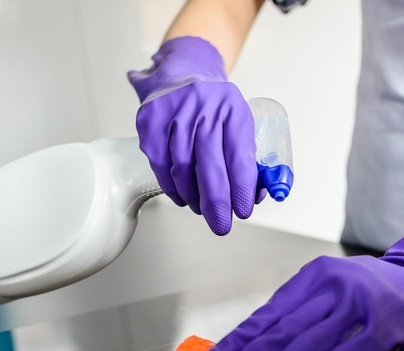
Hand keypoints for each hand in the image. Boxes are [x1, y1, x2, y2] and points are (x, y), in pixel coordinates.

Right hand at [128, 37, 263, 234]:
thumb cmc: (215, 107)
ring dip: (193, 197)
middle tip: (221, 224)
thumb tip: (254, 196)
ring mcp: (174, 112)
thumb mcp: (240, 122)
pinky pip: (161, 164)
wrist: (182, 73)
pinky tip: (183, 196)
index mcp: (232, 107)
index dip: (241, 188)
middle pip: (209, 165)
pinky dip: (172, 187)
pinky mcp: (150, 120)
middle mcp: (203, 107)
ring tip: (202, 209)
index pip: (239, 155)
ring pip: (182, 168)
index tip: (243, 211)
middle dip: (216, 202)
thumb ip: (249, 157)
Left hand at [201, 255, 403, 350]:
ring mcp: (358, 305)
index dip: (237, 340)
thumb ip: (300, 315)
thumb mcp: (330, 291)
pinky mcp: (383, 327)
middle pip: (282, 329)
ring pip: (309, 342)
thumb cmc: (371, 292)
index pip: (267, 313)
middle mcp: (332, 287)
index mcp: (312, 278)